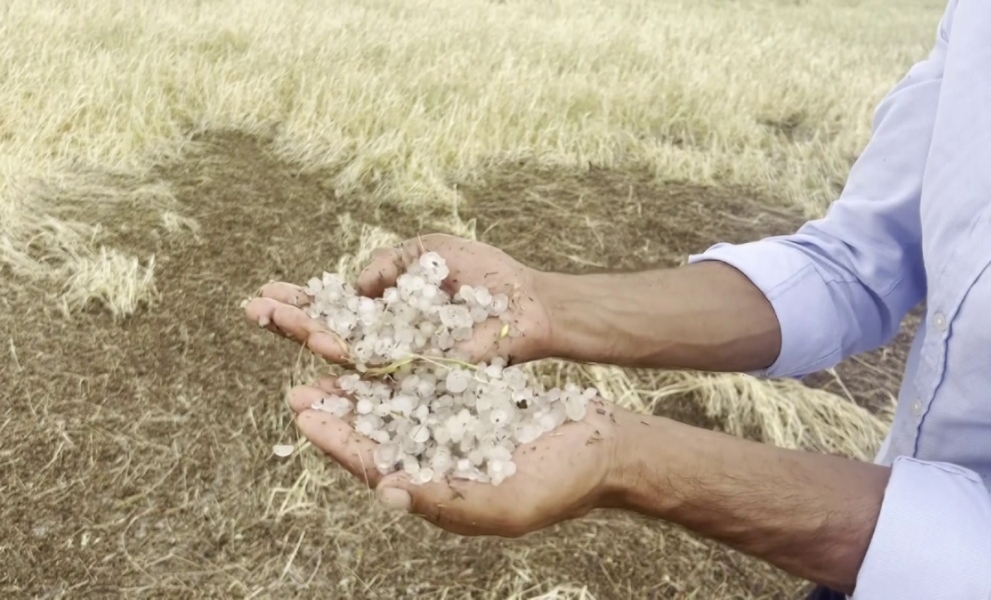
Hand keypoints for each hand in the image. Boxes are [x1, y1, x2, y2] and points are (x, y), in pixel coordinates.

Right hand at [244, 233, 552, 366]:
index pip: (334, 308)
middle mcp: (387, 340)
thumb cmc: (486, 276)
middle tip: (250, 307)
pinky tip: (327, 347)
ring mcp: (402, 362)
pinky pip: (381, 374)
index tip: (265, 291)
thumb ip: (388, 262)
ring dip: (310, 334)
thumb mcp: (429, 250)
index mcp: (386, 310)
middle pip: (328, 333)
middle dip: (290, 319)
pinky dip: (352, 361)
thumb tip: (354, 286)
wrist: (528, 303)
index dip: (300, 302)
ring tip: (275, 320)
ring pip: (346, 355)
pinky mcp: (422, 378)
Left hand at [288, 376, 626, 536]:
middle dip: (336, 412)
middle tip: (297, 387)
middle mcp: (436, 460)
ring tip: (327, 359)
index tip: (306, 414)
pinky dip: (399, 365)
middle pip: (375, 435)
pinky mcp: (468, 402)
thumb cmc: (564, 484)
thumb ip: (446, 498)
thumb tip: (388, 490)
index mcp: (437, 491)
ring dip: (359, 385)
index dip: (338, 441)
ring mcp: (451, 430)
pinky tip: (379, 345)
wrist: (605, 449)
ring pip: (394, 405)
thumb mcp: (507, 501)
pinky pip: (425, 382)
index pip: (376, 466)